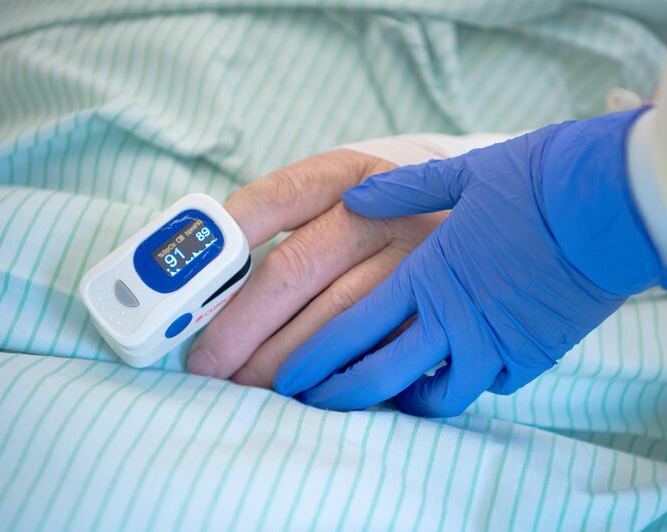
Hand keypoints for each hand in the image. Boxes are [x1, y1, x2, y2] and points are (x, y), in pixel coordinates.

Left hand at [187, 149, 444, 385]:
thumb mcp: (346, 197)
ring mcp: (418, 263)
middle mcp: (386, 214)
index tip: (188, 279)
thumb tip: (211, 286)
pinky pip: (378, 353)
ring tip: (246, 380)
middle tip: (207, 360)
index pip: (280, 196)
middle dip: (242, 324)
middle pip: (296, 267)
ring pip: (335, 321)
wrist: (478, 235)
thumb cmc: (384, 220)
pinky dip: (334, 380)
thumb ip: (285, 222)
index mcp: (353, 176)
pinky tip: (305, 389)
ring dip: (281, 361)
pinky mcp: (440, 311)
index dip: (229, 233)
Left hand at [274, 108, 666, 416]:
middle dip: (336, 392)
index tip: (285, 376)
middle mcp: (455, 316)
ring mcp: (495, 341)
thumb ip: (401, 190)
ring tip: (378, 395)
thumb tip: (354, 200)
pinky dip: (459, 386)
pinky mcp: (533, 354)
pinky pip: (486, 386)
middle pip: (380, 372)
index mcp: (429, 270)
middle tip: (309, 401)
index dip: (314, 356)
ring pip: (434, 394)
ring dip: (399, 398)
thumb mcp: (462, 174)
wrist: (612, 204)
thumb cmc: (537, 180)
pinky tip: (447, 376)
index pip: (354, 324)